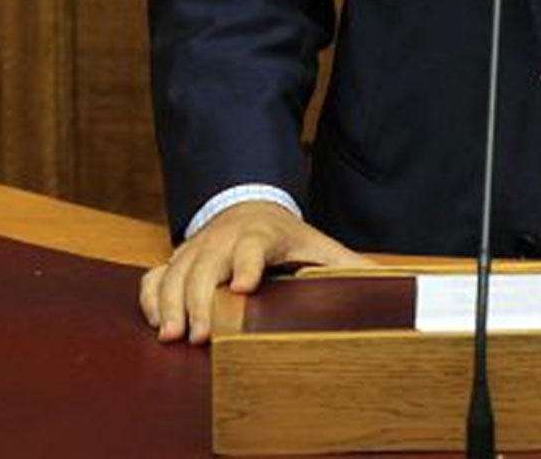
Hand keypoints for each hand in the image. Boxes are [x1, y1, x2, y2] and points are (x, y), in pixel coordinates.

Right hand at [140, 200, 370, 344]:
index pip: (255, 246)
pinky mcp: (178, 258)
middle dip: (199, 298)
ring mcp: (198, 247)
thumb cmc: (286, 236)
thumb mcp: (318, 246)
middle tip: (197, 334)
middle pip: (206, 264)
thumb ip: (348, 267)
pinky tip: (156, 323)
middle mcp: (225, 238)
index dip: (247, 265)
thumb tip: (389, 283)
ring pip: (175, 271)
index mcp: (264, 234)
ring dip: (170, 303)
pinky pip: (155, 275)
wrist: (248, 204)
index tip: (242, 288)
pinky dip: (151, 297)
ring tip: (172, 336)